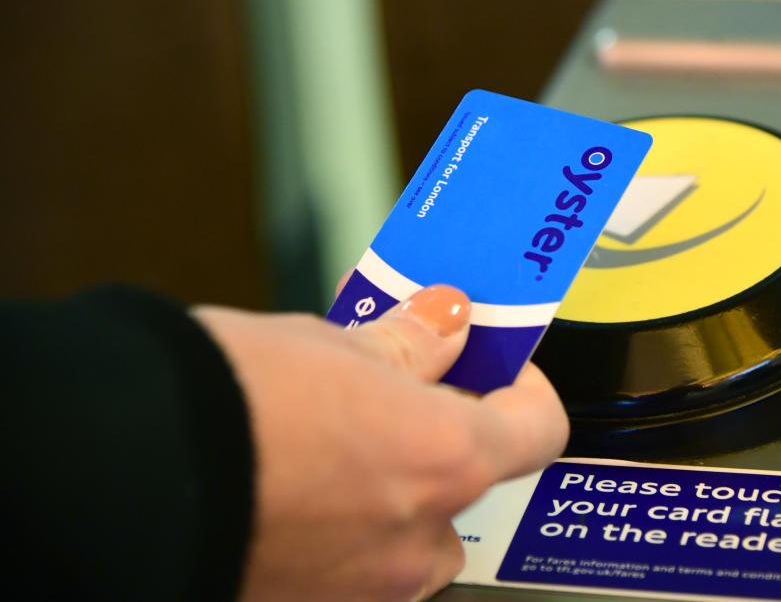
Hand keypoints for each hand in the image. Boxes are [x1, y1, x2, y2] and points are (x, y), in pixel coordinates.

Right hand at [193, 285, 568, 600]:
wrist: (120, 472)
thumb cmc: (224, 401)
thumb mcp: (329, 344)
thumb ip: (407, 343)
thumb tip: (444, 326)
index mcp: (444, 459)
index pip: (538, 429)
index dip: (524, 389)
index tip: (492, 366)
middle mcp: (417, 538)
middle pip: (465, 486)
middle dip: (436, 440)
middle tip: (391, 395)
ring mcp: (365, 586)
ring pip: (407, 533)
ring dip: (389, 489)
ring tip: (330, 441)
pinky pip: (353, 562)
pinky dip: (342, 525)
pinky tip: (293, 485)